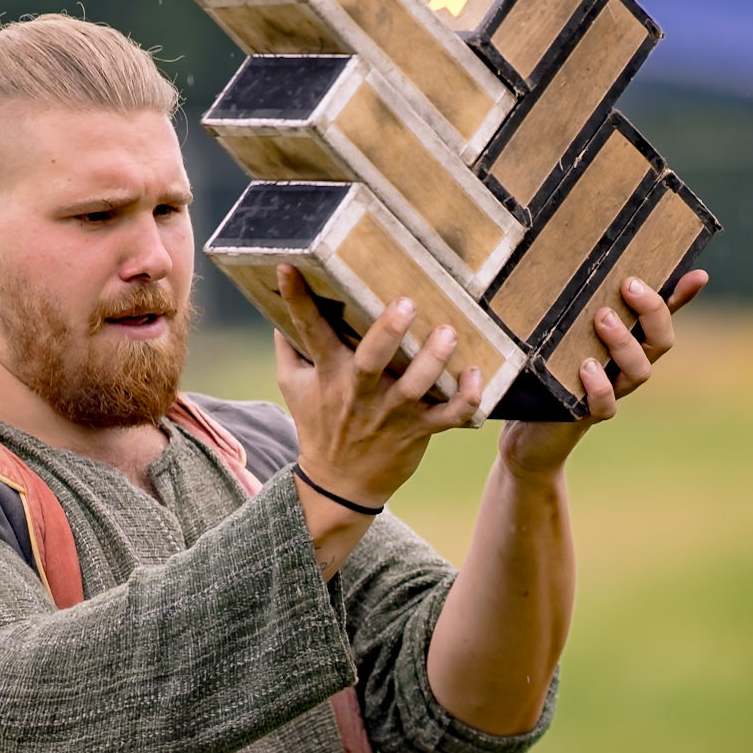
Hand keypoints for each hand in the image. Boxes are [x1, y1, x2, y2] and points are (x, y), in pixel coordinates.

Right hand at [272, 265, 480, 509]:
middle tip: (406, 304)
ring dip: (433, 362)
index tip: (291, 267)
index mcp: (329, 374)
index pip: (309, 331)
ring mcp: (390, 414)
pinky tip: (475, 375)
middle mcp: (359, 393)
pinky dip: (465, 399)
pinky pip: (447, 417)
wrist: (338, 484)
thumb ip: (288, 350)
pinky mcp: (417, 430)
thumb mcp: (295, 388)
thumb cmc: (318, 426)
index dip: (297, 299)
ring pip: (414, 387)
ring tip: (448, 334)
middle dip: (387, 333)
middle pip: (370, 361)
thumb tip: (277, 312)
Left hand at [499, 269, 708, 480]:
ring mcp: (612, 390)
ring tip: (602, 318)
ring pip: (640, 370)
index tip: (697, 275)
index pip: (662, 316)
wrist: (529, 430)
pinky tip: (587, 368)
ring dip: (624, 342)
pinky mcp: (587, 414)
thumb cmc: (547, 372)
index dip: (682, 297)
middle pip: (661, 341)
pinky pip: (606, 405)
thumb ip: (577, 308)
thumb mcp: (561, 333)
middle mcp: (626, 366)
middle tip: (627, 285)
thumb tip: (576, 261)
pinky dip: (600, 386)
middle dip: (651, 311)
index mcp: (626, 342)